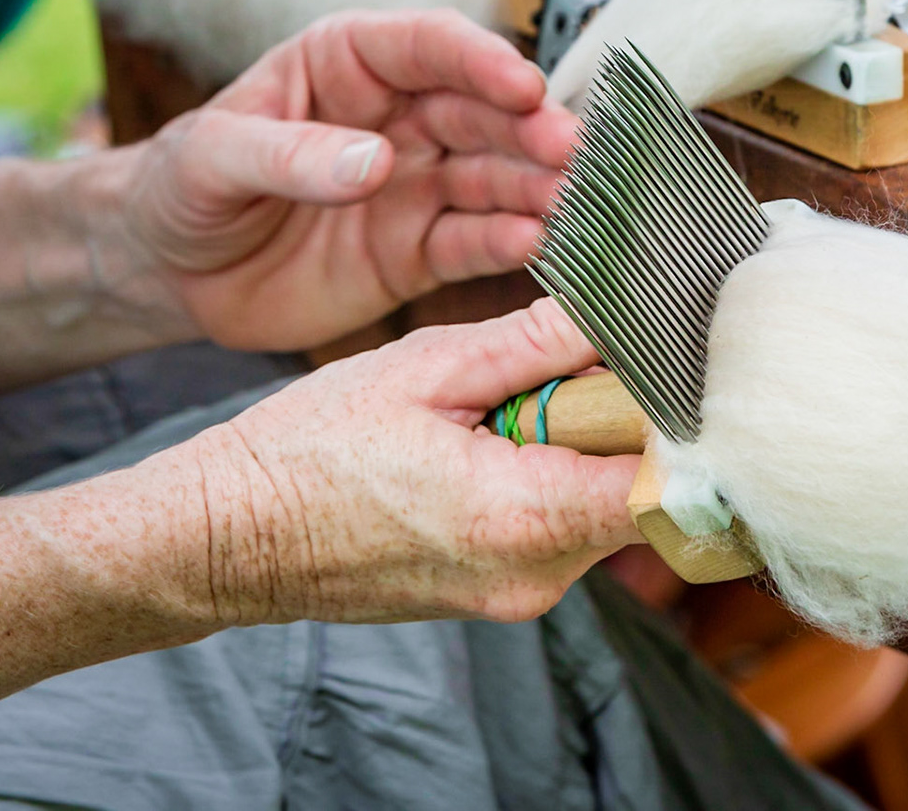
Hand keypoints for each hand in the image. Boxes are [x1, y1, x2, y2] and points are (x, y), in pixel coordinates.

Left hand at [121, 10, 578, 350]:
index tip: (522, 88)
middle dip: (530, 129)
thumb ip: (288, 156)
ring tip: (572, 205)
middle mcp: (399, 117)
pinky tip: (537, 247)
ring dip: (536, 188)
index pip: (430, 45)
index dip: (481, 62)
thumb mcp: (212, 159)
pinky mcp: (417, 252)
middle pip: (482, 112)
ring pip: (493, 177)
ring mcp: (415, 184)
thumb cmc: (182, 188)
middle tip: (570, 152)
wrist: (168, 271)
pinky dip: (508, 245)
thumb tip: (375, 163)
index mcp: (350, 62)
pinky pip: (473, 243)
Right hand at [148, 298, 640, 625]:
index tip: (662, 368)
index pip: (664, 486)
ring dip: (577, 448)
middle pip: (639, 493)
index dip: (678, 423)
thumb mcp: (423, 369)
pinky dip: (546, 477)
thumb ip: (532, 344)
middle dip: (617, 422)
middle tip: (558, 368)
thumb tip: (615, 312)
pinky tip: (486, 441)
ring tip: (504, 404)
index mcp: (523, 518)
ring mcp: (517, 594)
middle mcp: (535, 576)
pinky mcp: (498, 592)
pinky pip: (557, 527)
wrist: (229, 537)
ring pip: (600, 509)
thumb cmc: (307, 451)